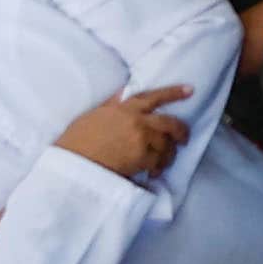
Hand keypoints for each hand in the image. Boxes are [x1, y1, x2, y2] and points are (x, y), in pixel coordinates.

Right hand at [50, 77, 190, 178]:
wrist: (72, 163)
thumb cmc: (77, 140)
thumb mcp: (94, 115)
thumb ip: (113, 104)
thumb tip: (124, 93)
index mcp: (124, 108)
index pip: (153, 96)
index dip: (173, 93)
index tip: (190, 90)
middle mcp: (137, 120)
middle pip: (170, 123)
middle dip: (181, 131)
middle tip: (184, 139)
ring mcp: (141, 139)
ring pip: (167, 144)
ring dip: (168, 154)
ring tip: (164, 161)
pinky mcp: (142, 157)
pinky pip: (159, 162)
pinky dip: (159, 168)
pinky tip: (154, 173)